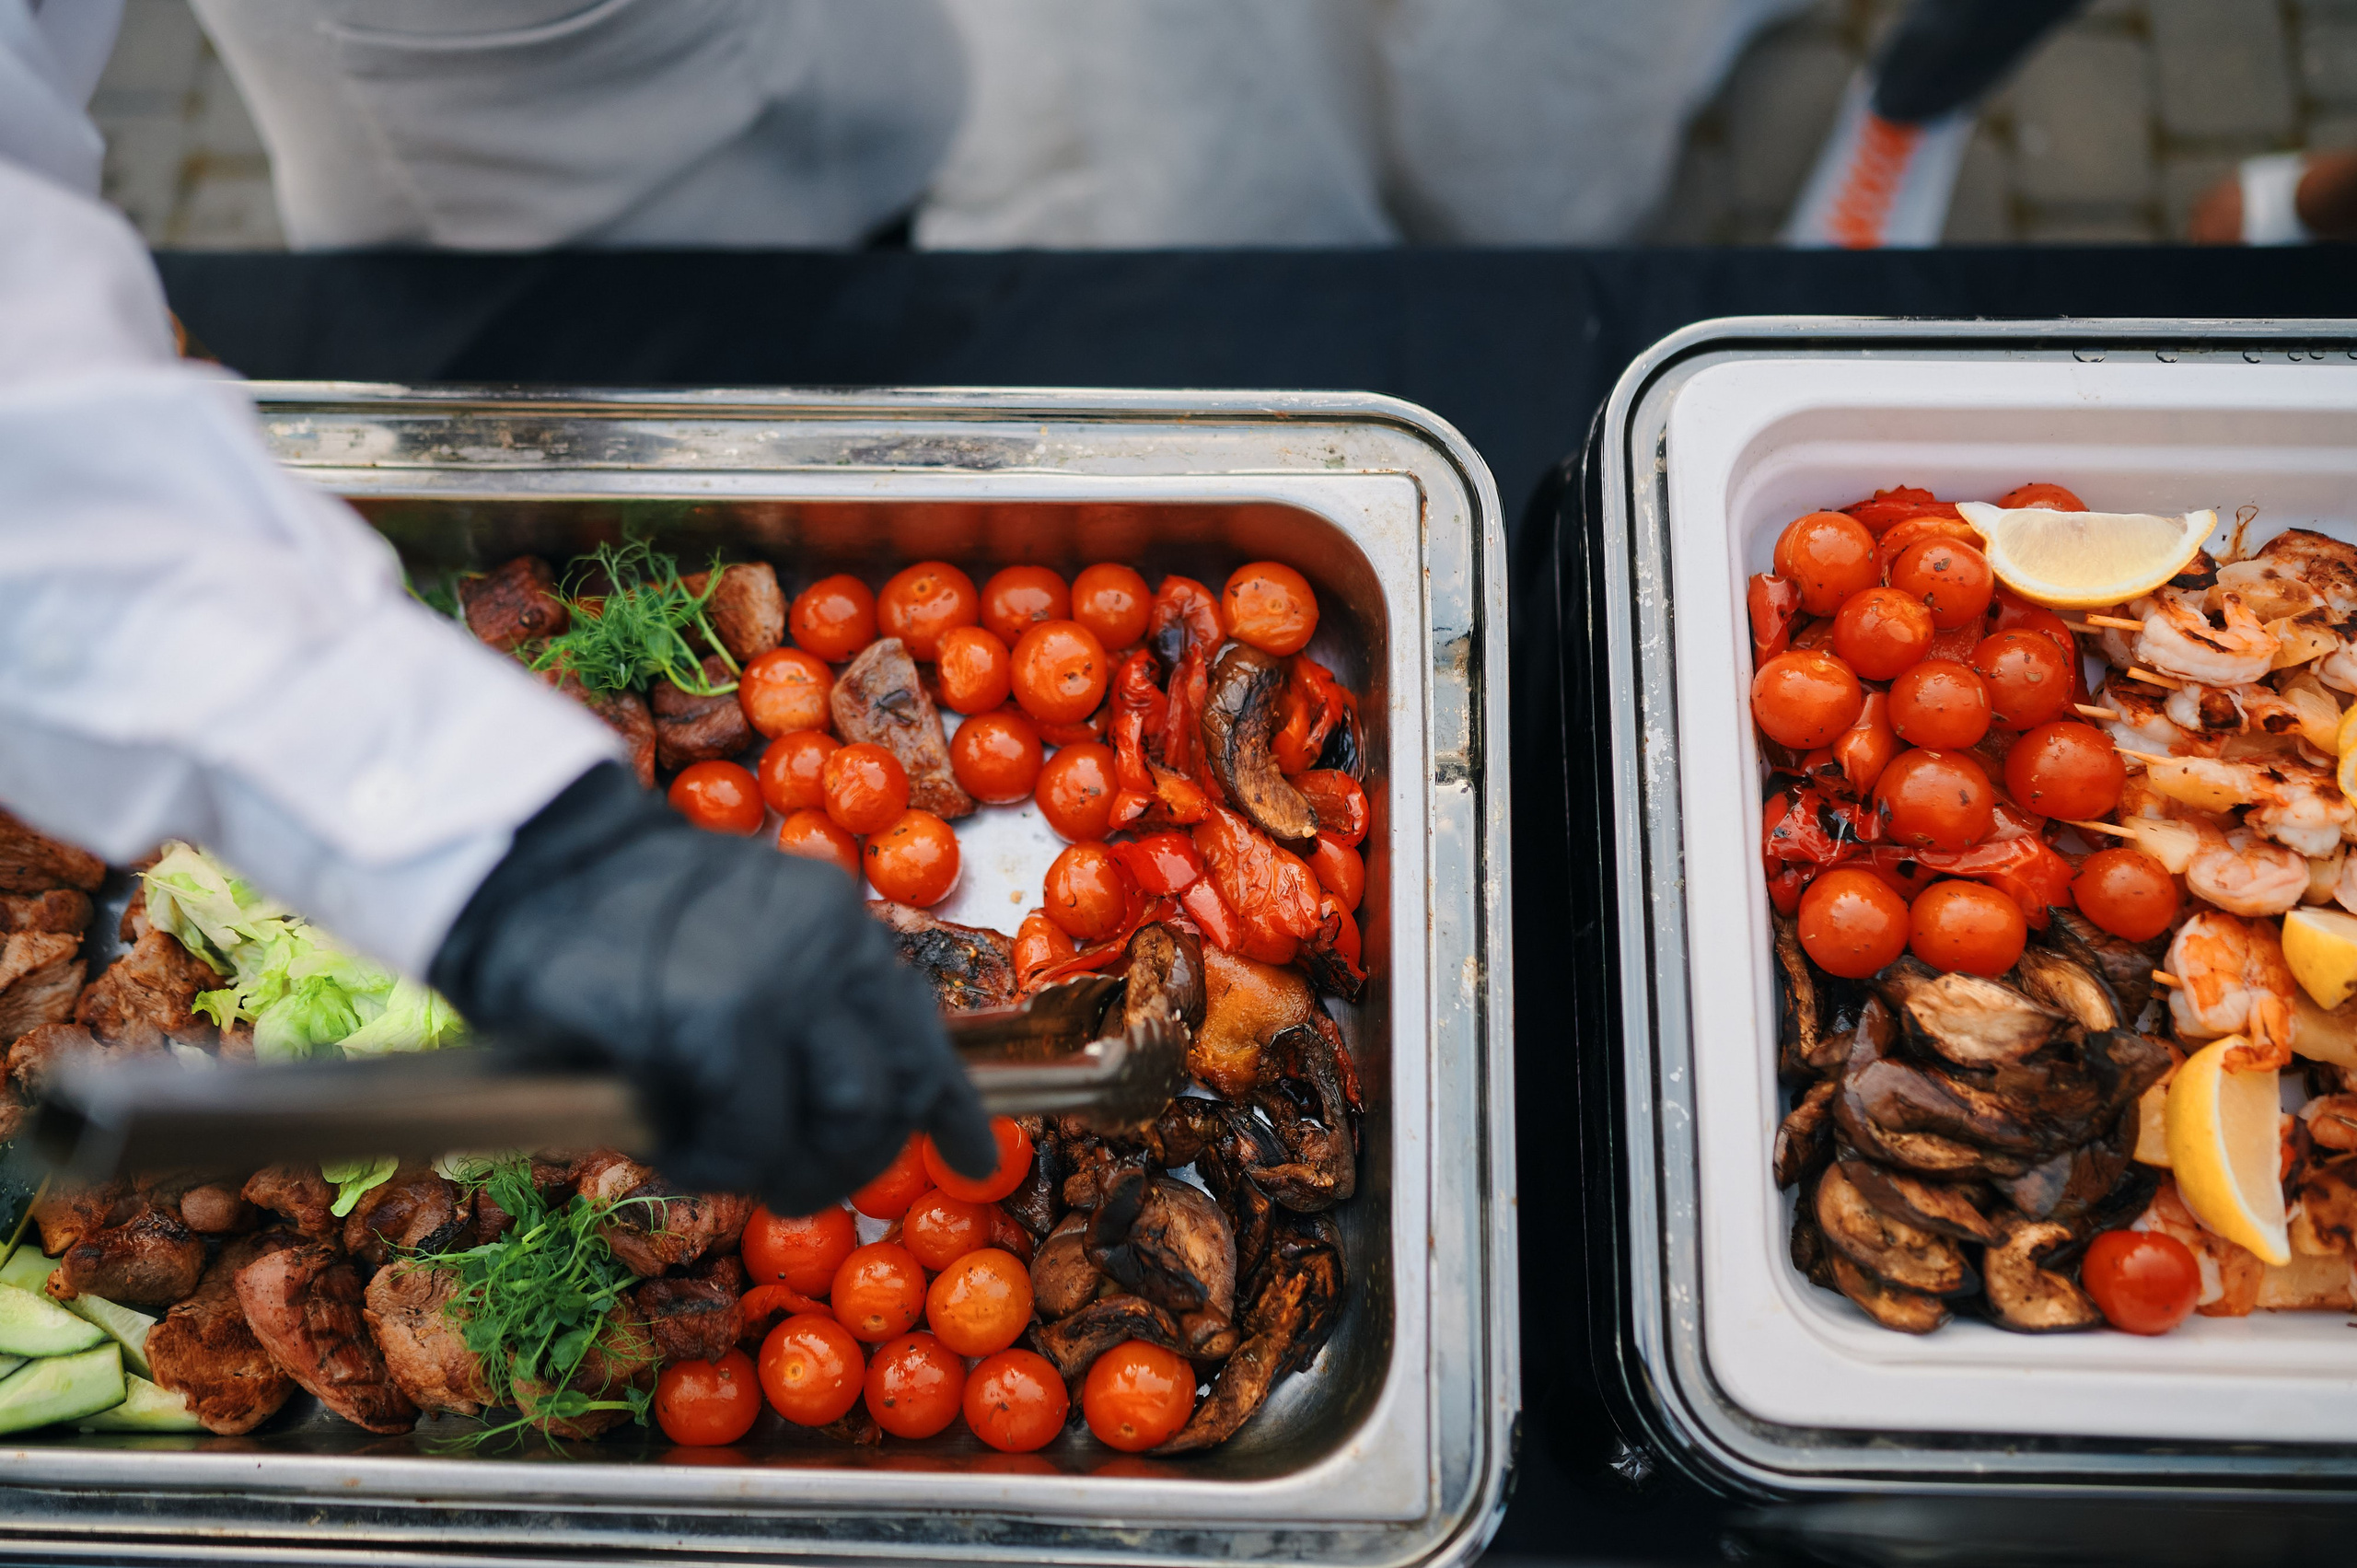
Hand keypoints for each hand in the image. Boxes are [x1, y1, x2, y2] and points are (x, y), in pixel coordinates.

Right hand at [428, 762, 994, 1213]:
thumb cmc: (614, 921)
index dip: (950, 1106)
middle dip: (851, 1158)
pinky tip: (673, 1149)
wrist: (524, 867)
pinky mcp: (719, 1025)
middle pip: (891, 1090)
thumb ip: (802, 1007)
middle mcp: (829, 945)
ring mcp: (781, 984)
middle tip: (791, 1181)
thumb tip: (854, 1109)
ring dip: (791, 1171)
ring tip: (727, 1166)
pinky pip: (750, 1137)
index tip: (977, 1159)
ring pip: (844, 1120)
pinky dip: (714, 1165)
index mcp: (837, 923)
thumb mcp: (742, 945)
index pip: (920, 1026)